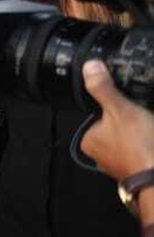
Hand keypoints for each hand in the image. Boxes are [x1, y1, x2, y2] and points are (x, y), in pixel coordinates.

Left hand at [81, 60, 153, 183]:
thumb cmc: (139, 146)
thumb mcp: (121, 110)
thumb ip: (104, 89)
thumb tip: (89, 67)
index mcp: (89, 141)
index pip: (100, 115)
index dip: (118, 107)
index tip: (132, 108)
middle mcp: (101, 155)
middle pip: (118, 127)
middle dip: (135, 122)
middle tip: (146, 122)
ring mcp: (121, 164)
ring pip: (133, 140)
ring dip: (145, 132)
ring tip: (151, 130)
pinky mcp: (139, 170)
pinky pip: (144, 150)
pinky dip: (150, 144)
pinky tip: (153, 140)